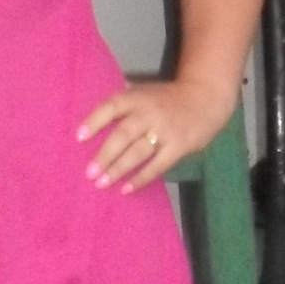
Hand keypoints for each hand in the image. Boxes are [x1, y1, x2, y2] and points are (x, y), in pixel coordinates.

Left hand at [77, 76, 232, 192]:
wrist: (205, 99)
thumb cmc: (166, 100)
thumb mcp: (144, 95)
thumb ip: (124, 110)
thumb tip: (92, 133)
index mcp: (137, 98)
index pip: (112, 107)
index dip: (94, 121)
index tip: (79, 137)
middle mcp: (149, 113)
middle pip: (123, 135)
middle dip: (105, 155)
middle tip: (89, 173)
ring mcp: (165, 130)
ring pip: (138, 152)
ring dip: (119, 169)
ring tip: (102, 183)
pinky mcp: (179, 146)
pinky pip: (157, 165)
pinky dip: (142, 178)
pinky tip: (126, 188)